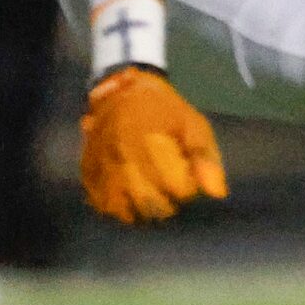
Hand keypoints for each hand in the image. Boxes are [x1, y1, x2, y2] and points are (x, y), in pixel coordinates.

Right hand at [81, 66, 227, 223]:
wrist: (121, 92)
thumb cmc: (165, 110)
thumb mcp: (194, 125)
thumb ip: (205, 158)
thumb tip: (217, 194)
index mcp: (150, 144)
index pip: (175, 189)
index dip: (187, 190)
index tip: (189, 181)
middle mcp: (121, 159)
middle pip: (148, 205)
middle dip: (166, 206)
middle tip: (172, 193)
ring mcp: (100, 168)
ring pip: (121, 210)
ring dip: (141, 212)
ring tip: (153, 198)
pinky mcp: (87, 173)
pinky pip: (101, 204)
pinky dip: (118, 208)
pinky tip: (131, 198)